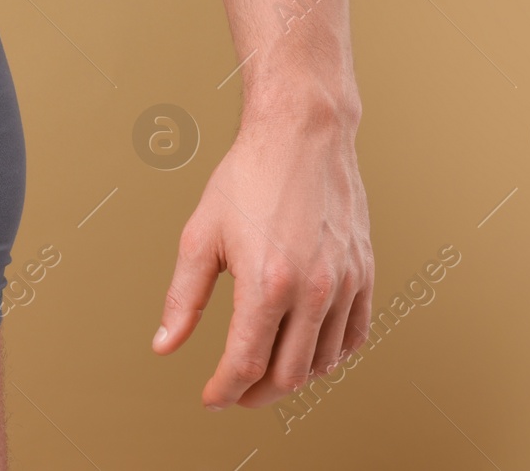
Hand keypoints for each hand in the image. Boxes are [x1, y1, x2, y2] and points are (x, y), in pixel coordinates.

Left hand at [153, 103, 372, 408]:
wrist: (302, 133)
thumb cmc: (247, 178)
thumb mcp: (201, 235)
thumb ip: (183, 297)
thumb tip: (165, 345)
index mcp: (267, 281)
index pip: (246, 364)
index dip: (224, 390)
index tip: (210, 397)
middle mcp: (313, 289)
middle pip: (287, 375)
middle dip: (255, 394)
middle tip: (234, 392)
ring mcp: (345, 282)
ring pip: (324, 362)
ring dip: (292, 377)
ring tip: (265, 371)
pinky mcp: (364, 271)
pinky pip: (354, 335)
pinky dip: (330, 354)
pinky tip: (306, 349)